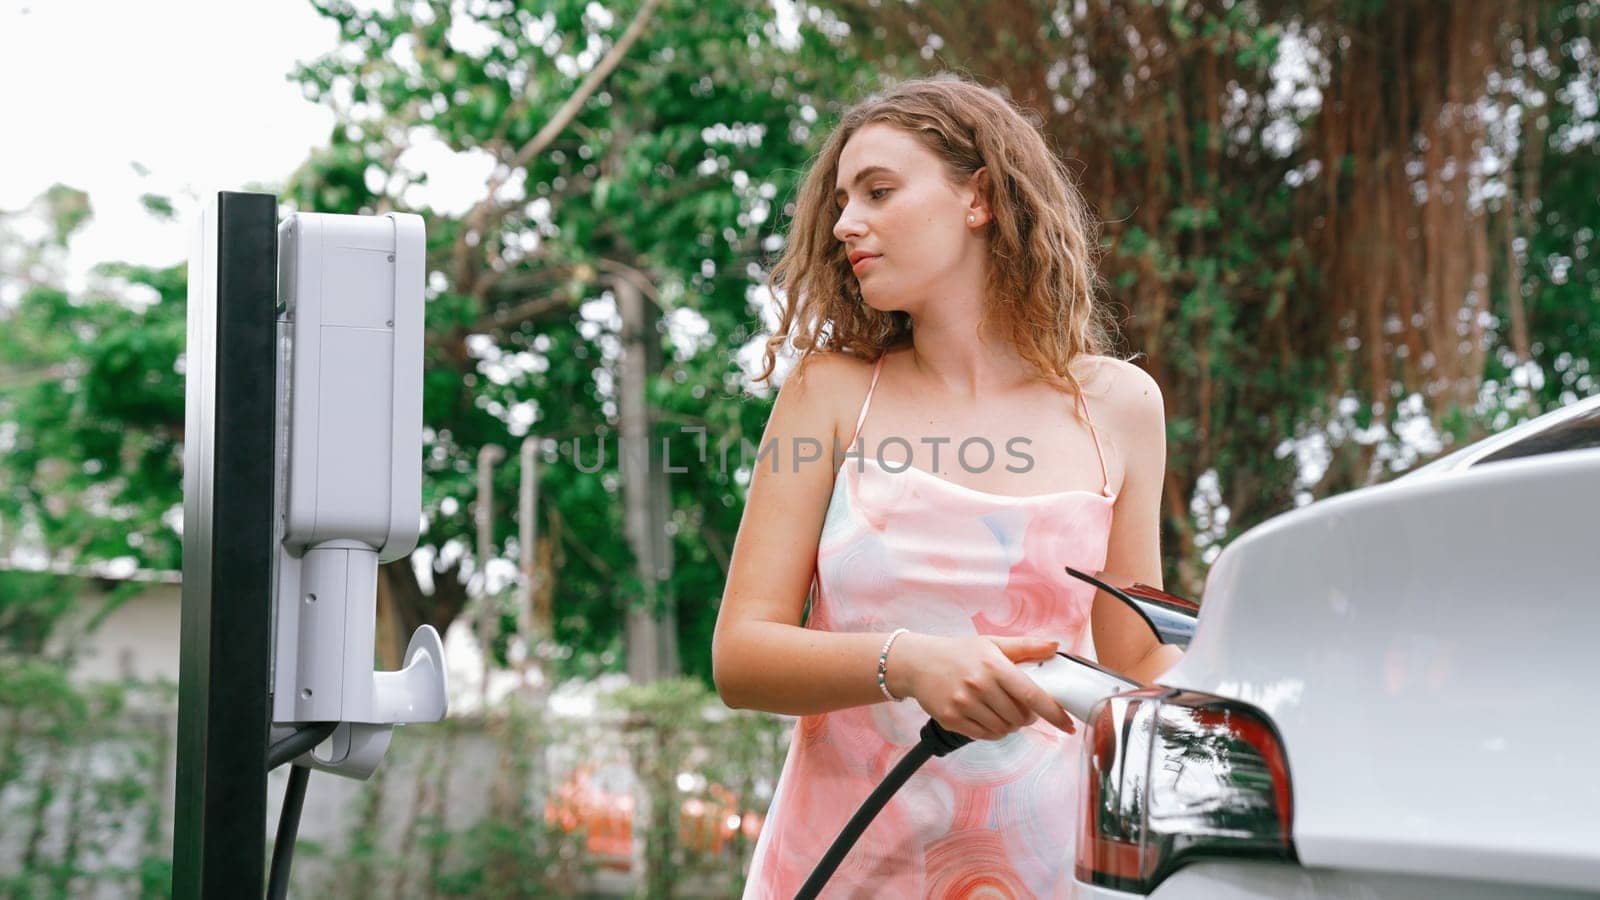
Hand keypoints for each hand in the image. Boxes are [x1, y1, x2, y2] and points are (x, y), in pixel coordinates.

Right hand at [891, 633, 1077, 739]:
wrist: (917, 664)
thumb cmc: (958, 653)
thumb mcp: (991, 644)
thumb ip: (1026, 647)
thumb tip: (1056, 645)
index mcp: (993, 665)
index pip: (1031, 695)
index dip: (1053, 713)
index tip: (1068, 725)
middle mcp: (979, 685)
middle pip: (1019, 717)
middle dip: (1027, 717)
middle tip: (1021, 708)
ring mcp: (964, 704)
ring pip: (1003, 729)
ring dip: (1010, 725)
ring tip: (1002, 711)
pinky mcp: (952, 719)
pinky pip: (984, 735)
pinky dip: (993, 731)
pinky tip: (987, 717)